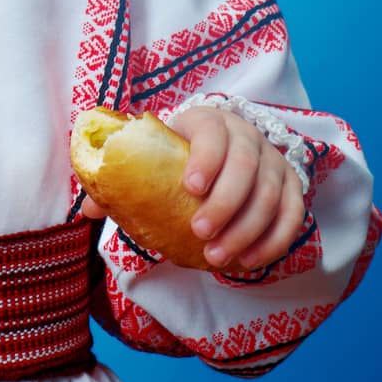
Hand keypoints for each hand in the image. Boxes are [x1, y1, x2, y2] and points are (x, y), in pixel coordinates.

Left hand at [78, 107, 305, 269]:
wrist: (214, 150)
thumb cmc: (173, 157)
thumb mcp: (150, 158)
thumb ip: (121, 180)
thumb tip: (87, 210)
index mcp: (207, 120)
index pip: (212, 131)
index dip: (206, 157)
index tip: (189, 187)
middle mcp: (247, 135)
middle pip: (246, 165)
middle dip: (226, 202)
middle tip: (200, 232)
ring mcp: (273, 159)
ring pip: (271, 192)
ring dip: (247, 228)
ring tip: (218, 257)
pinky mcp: (291, 185)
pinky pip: (293, 212)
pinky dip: (275, 238)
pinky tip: (250, 261)